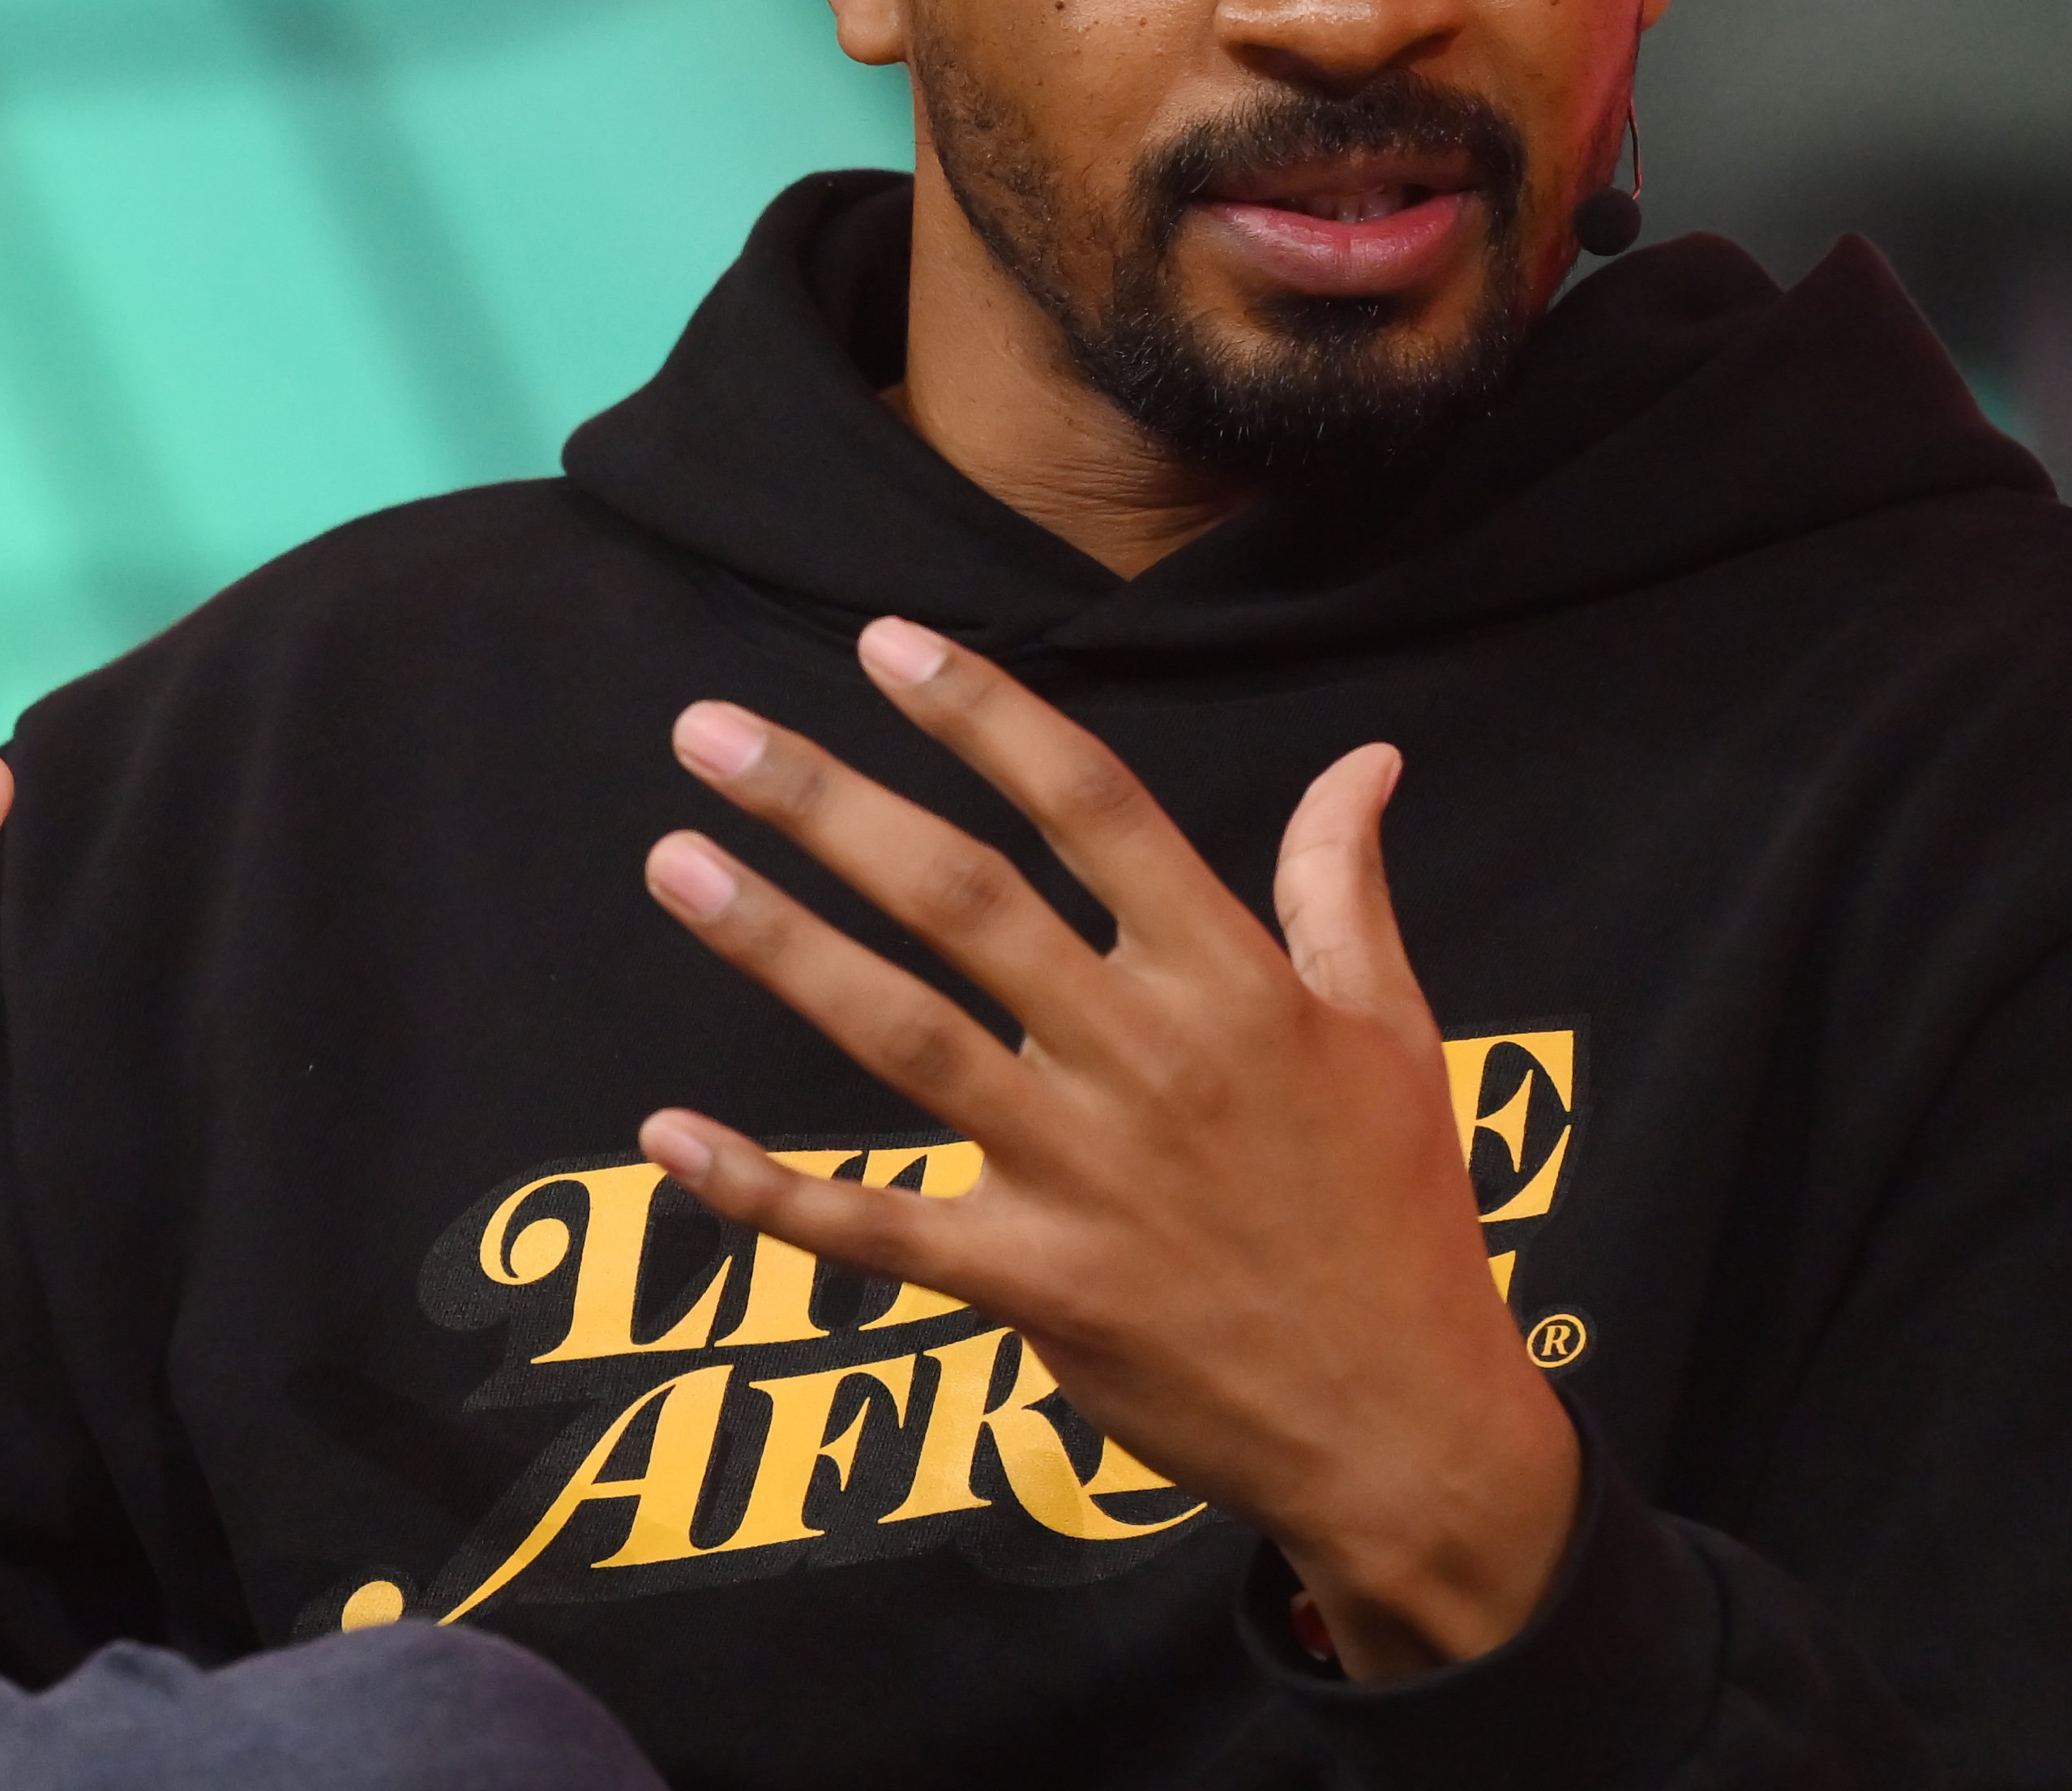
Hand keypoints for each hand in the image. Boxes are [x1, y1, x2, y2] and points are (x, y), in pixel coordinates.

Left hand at [631, 618, 1574, 1679]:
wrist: (1405, 1428)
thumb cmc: (1395, 1212)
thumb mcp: (1391, 1033)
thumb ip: (1341, 888)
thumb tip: (1363, 761)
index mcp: (1232, 982)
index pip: (1092, 806)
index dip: (983, 716)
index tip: (883, 644)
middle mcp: (1146, 1060)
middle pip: (963, 899)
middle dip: (826, 804)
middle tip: (708, 731)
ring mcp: (1082, 1176)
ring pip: (900, 1036)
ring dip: (778, 944)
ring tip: (675, 862)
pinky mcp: (1034, 1285)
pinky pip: (873, 1230)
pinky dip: (763, 1189)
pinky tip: (666, 1134)